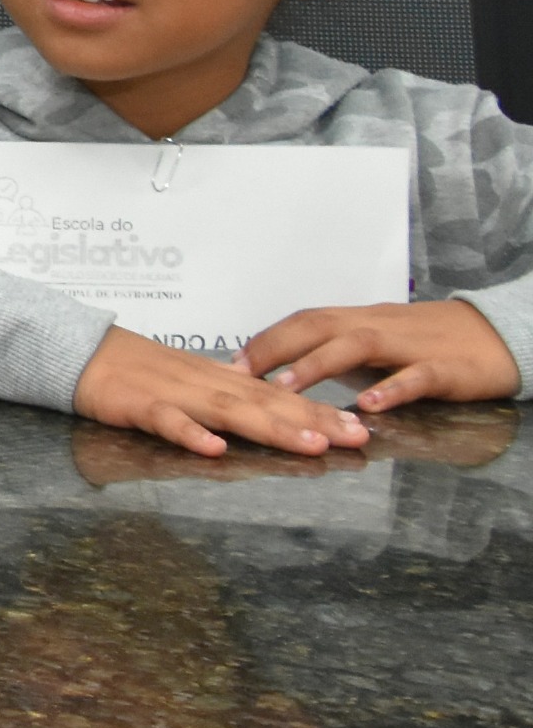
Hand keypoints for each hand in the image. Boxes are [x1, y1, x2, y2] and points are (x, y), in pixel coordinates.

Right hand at [72, 323, 367, 457]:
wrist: (80, 351)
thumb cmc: (135, 369)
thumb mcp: (190, 380)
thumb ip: (228, 393)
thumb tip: (271, 406)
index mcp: (218, 380)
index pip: (277, 394)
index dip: (319, 411)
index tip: (358, 428)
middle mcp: (205, 384)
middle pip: (266, 402)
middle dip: (313, 421)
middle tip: (356, 438)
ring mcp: (173, 394)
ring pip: (229, 411)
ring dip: (271, 427)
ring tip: (309, 445)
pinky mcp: (138, 405)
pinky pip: (167, 421)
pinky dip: (190, 434)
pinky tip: (214, 449)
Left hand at [238, 297, 520, 415]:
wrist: (496, 336)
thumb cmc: (427, 342)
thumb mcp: (376, 344)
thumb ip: (335, 353)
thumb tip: (281, 369)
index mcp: (359, 321)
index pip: (304, 321)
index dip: (267, 339)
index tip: (230, 362)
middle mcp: (378, 327)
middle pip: (320, 325)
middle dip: (277, 347)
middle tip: (241, 374)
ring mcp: (411, 347)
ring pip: (359, 345)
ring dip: (319, 365)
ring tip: (287, 388)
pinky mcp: (445, 369)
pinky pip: (416, 376)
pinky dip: (391, 388)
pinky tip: (368, 405)